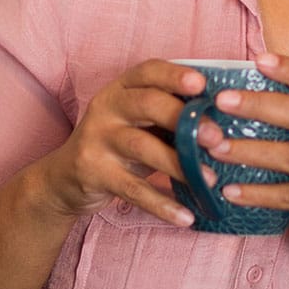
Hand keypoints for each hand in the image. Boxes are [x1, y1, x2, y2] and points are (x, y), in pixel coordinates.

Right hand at [43, 60, 206, 226]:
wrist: (64, 178)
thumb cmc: (117, 144)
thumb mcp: (138, 122)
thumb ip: (170, 116)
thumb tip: (223, 122)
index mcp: (121, 89)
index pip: (148, 71)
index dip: (175, 75)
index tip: (202, 85)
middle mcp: (106, 107)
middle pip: (148, 104)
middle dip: (185, 119)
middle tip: (217, 138)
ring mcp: (97, 139)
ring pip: (142, 147)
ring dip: (180, 164)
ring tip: (209, 180)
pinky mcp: (94, 173)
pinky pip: (133, 189)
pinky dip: (161, 204)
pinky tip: (186, 216)